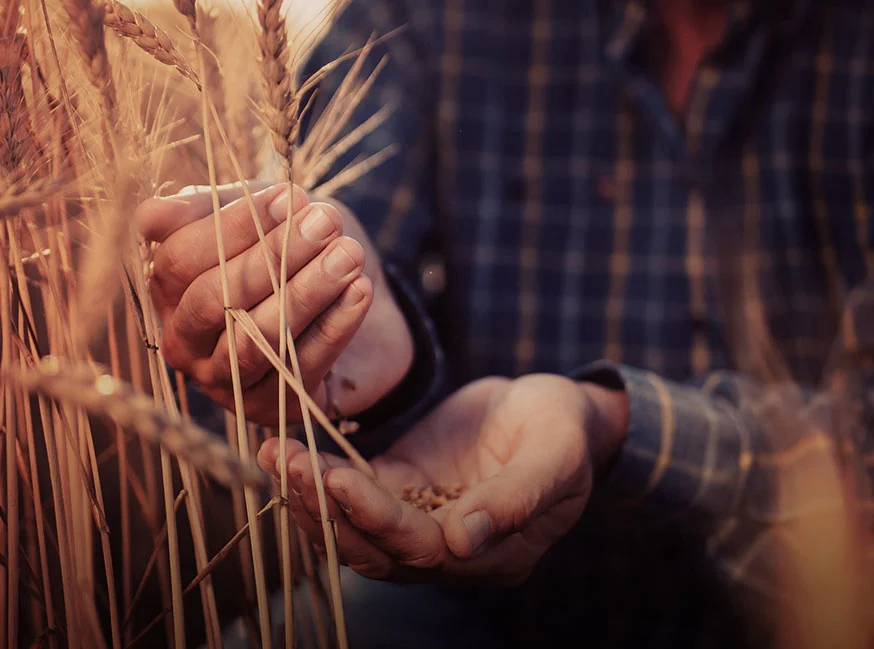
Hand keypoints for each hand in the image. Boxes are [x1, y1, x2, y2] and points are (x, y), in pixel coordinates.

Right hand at [135, 182, 413, 424]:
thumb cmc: (297, 253)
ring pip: (256, 337)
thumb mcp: (259, 218)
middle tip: (326, 222)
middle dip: (272, 257)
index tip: (290, 197)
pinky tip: (360, 291)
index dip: (233, 226)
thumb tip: (151, 217)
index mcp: (169, 292)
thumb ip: (209, 208)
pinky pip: (299, 366)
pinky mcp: (266, 409)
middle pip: (215, 300)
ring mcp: (222, 381)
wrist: (354, 307)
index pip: (181, 260)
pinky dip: (334, 327)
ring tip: (350, 255)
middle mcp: (184, 342)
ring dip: (307, 292)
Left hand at [257, 374, 627, 584]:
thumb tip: (464, 540)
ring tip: (276, 452)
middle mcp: (450, 548)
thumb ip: (518, 497)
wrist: (554, 409)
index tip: (338, 479)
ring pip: (354, 526)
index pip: (423, 550)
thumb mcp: (555, 455)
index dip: (377, 519)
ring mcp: (423, 516)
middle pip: (375, 548)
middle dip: (326, 509)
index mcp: (493, 554)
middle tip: (287, 462)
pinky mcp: (404, 485)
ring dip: (312, 495)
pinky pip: (355, 491)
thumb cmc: (564, 431)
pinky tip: (289, 447)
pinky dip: (320, 475)